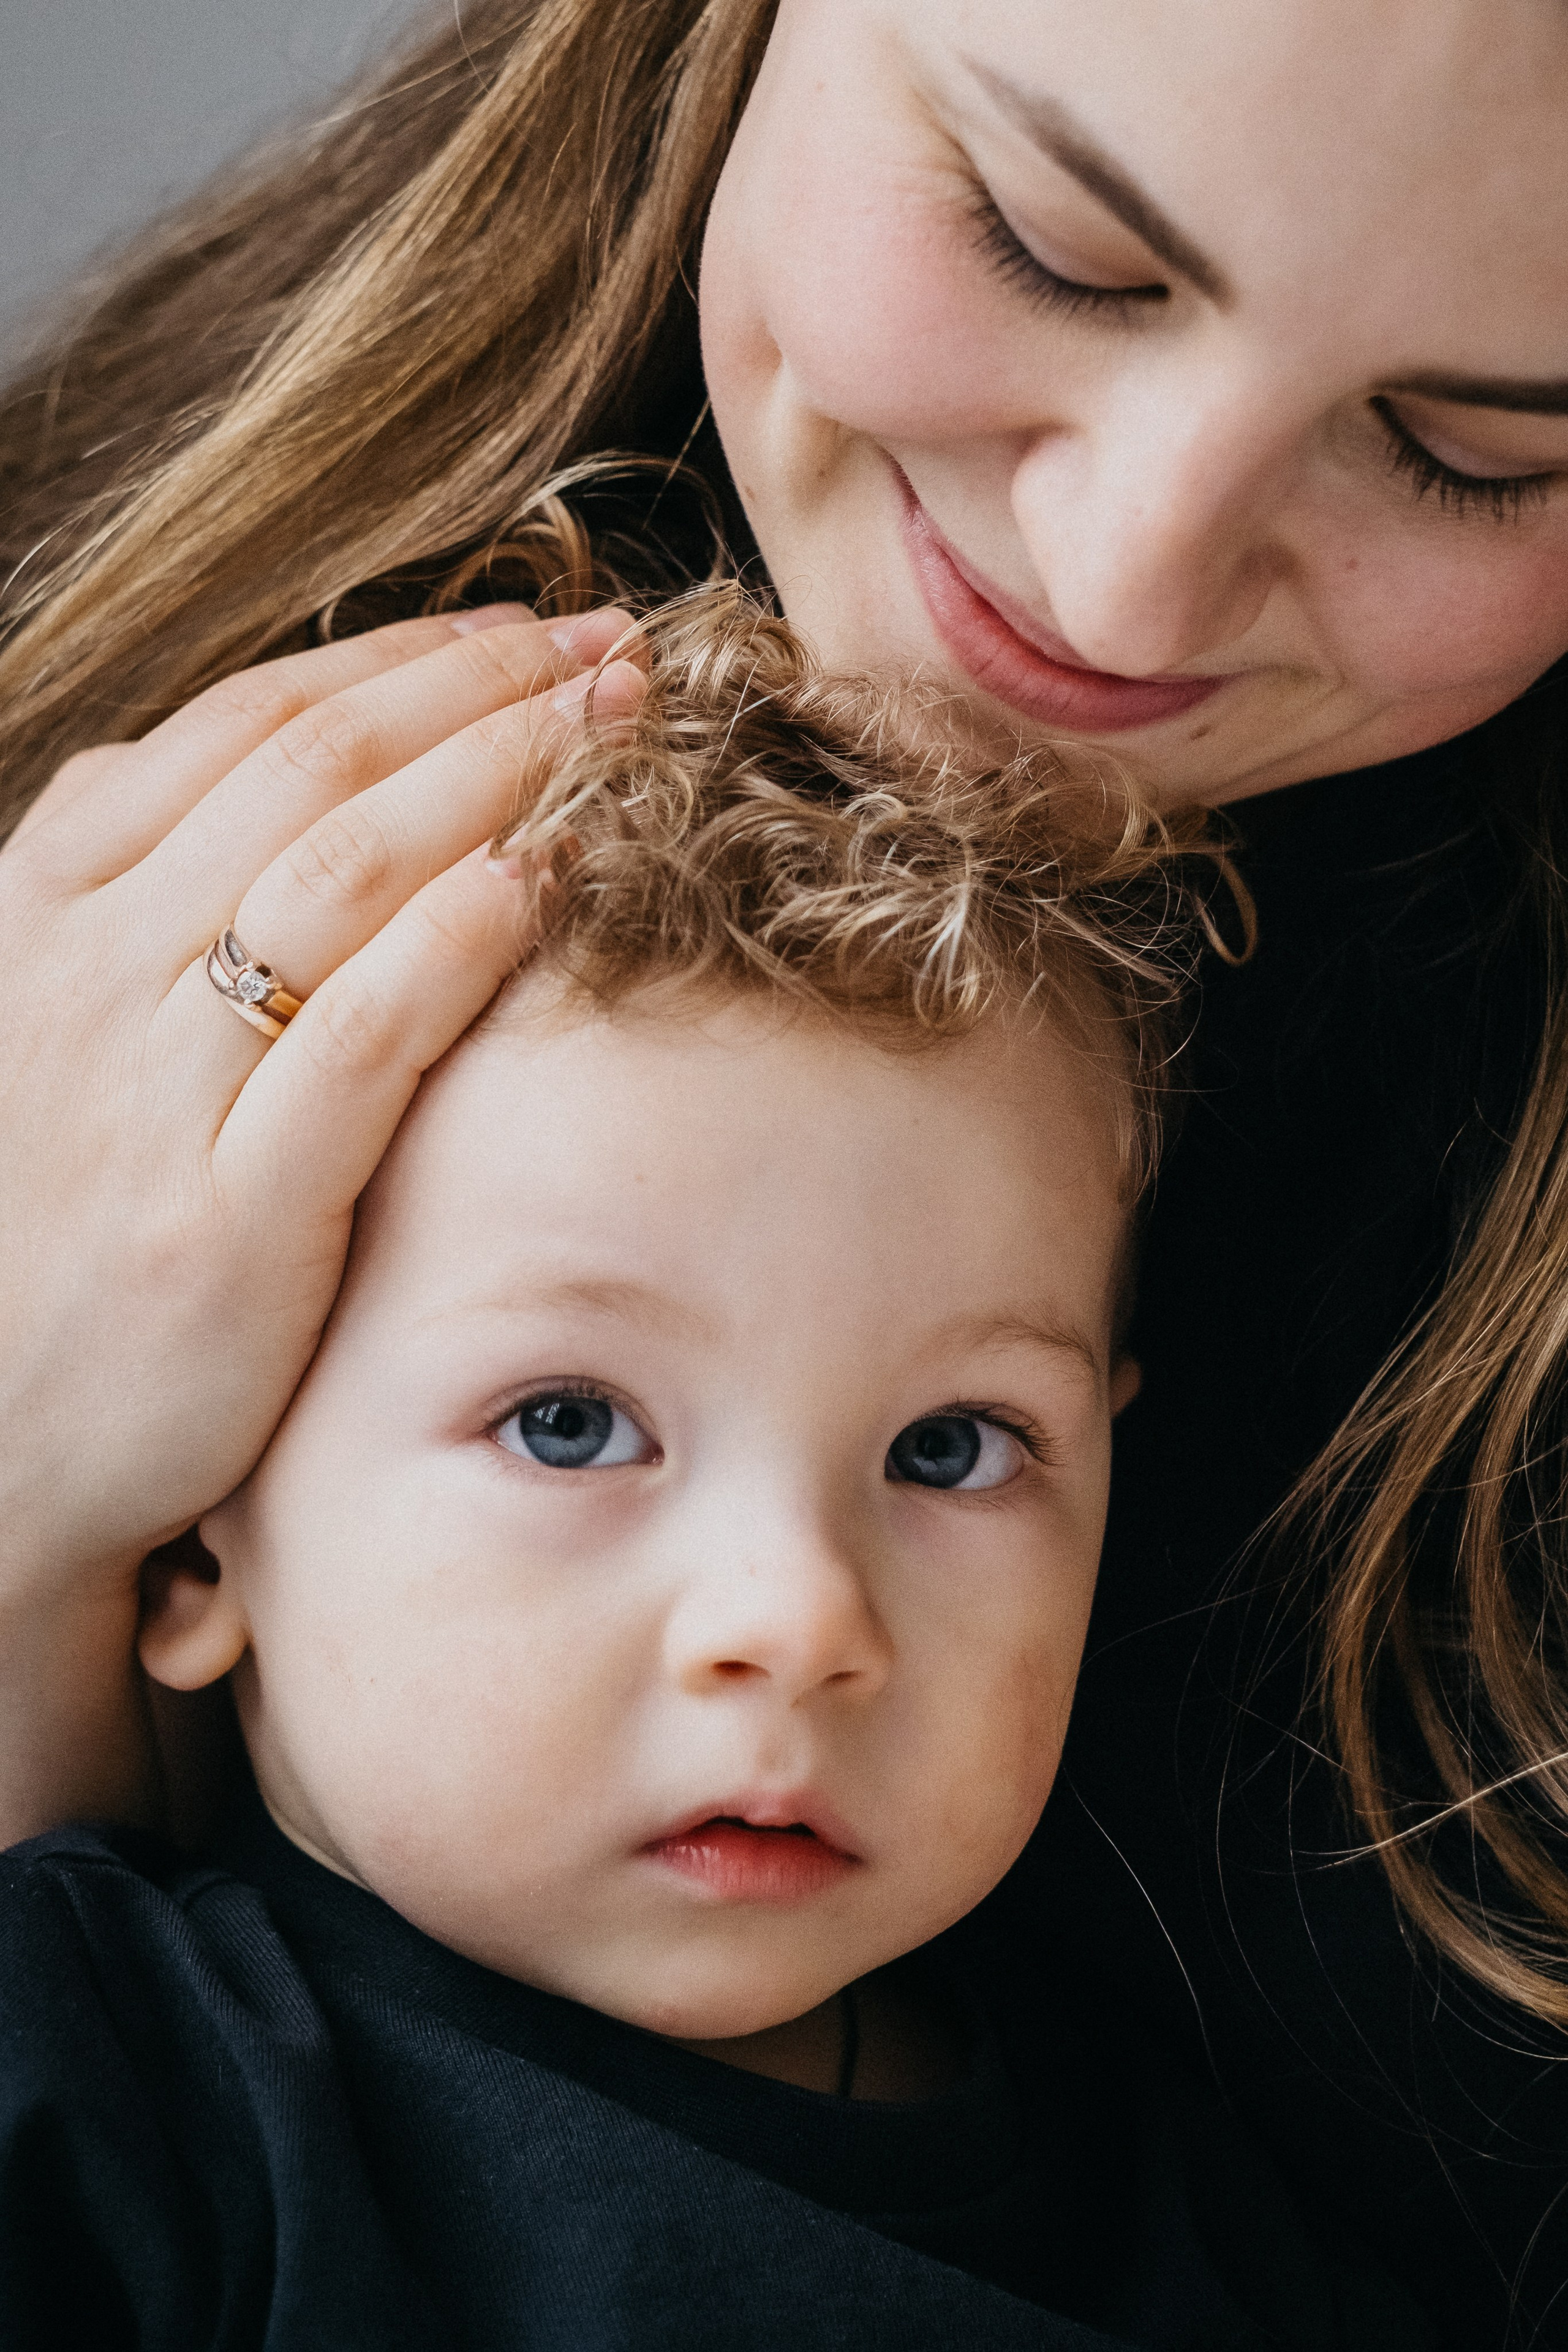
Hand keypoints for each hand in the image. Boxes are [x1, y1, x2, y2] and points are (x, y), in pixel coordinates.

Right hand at [0, 604, 645, 1837]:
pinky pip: (355, 1042)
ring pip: (337, 875)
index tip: (530, 627)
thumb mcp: (62, 1017)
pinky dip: (456, 943)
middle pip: (309, 773)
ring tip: (613, 727)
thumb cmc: (63, 1212)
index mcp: (51, 902)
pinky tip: (546, 878)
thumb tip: (285, 750)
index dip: (404, 659)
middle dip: (478, 691)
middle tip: (613, 652)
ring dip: (492, 776)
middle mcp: (91, 972)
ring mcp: (152, 1094)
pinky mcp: (225, 1219)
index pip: (246, 724)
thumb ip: (149, 884)